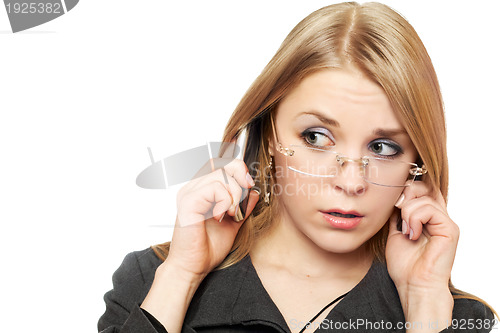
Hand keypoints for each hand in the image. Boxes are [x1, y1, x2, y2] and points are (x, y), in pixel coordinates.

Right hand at [165, 157, 259, 280]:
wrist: (193, 267)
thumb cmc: (208, 247)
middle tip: (244, 196)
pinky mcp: (188, 201)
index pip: (219, 163)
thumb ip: (243, 206)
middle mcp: (192, 188)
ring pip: (221, 175)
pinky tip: (220, 217)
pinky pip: (215, 188)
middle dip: (240, 178)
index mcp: (200, 190)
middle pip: (221, 164)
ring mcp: (188, 193)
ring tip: (231, 214)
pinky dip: (225, 202)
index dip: (237, 168)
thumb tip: (254, 191)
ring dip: (235, 195)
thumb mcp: (233, 223)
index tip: (249, 184)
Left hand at [386, 180, 458, 294]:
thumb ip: (398, 214)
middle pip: (426, 188)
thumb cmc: (405, 265)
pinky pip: (430, 209)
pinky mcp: (450, 229)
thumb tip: (395, 197)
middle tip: (397, 211)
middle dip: (406, 195)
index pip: (422, 190)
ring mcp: (446, 223)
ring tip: (406, 231)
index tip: (392, 203)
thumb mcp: (395, 232)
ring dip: (407, 212)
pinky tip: (412, 234)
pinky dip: (415, 219)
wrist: (413, 284)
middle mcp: (439, 218)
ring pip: (424, 198)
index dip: (406, 190)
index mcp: (427, 218)